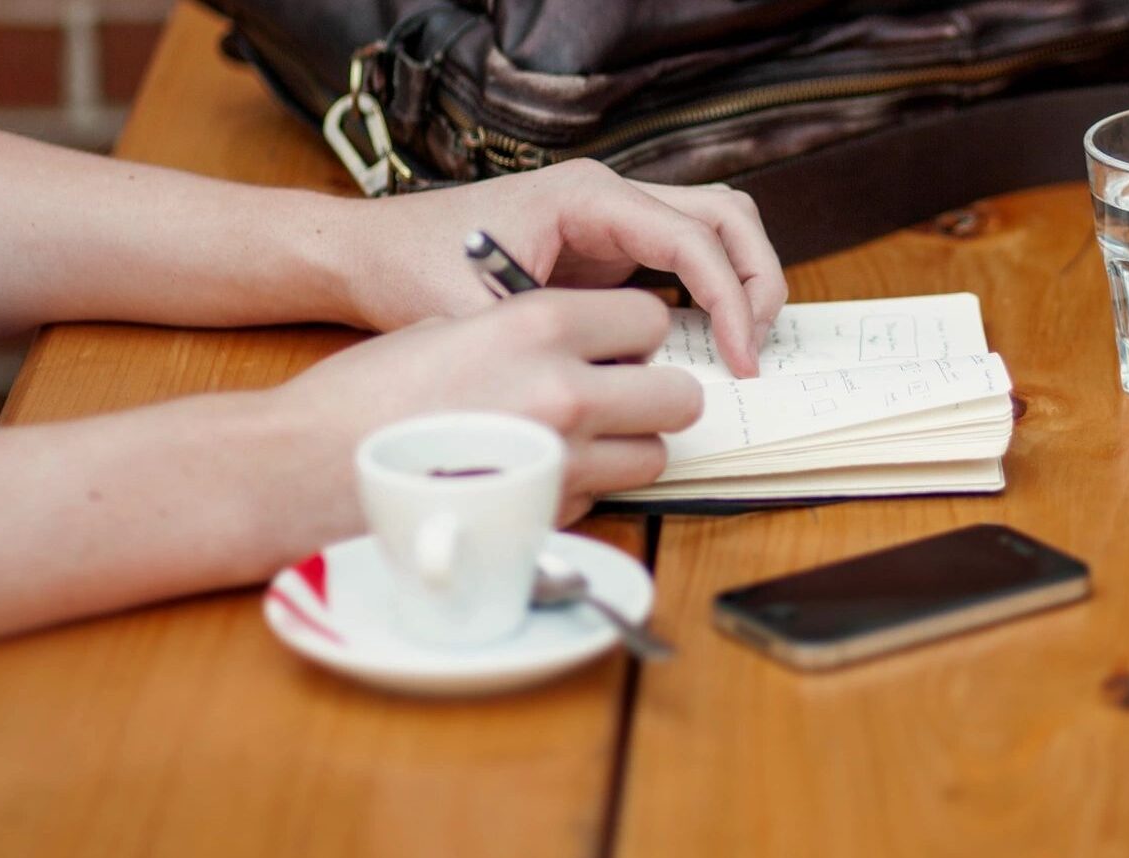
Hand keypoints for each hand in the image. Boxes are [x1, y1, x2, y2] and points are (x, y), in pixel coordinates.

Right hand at [270, 288, 701, 524]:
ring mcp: (563, 461)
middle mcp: (565, 390)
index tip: (617, 345)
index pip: (650, 318)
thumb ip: (526, 333)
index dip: (636, 335)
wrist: (306, 468)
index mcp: (539, 325)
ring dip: (628, 448)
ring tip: (578, 441)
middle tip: (620, 397)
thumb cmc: (366, 395)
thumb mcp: (449, 326)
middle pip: (679, 396)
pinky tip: (534, 475)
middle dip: (654, 396)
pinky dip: (584, 488)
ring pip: (654, 457)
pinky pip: (605, 498)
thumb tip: (580, 348)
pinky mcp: (549, 516)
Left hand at [335, 160, 786, 376]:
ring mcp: (614, 217)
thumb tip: (620, 391)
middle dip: (757, 282)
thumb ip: (549, 347)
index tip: (740, 359)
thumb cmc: (414, 269)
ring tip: (743, 345)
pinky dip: (713, 292)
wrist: (371, 251)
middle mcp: (609, 194)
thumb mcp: (479, 316)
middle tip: (756, 351)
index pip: (694, 237)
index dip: (731, 301)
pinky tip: (706, 344)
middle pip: (727, 216)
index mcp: (587, 196)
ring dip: (743, 281)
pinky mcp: (610, 245)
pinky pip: (687, 256)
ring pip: (717, 227)